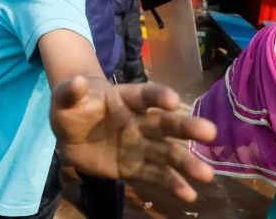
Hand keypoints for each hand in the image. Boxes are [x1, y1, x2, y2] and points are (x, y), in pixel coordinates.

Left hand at [51, 76, 216, 201]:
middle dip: (187, 127)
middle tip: (210, 133)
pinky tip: (189, 194)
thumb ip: (70, 91)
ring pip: (167, 153)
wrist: (69, 133)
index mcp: (127, 99)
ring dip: (187, 163)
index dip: (158, 95)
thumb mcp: (64, 97)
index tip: (171, 100)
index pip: (145, 95)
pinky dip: (172, 184)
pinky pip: (155, 175)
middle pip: (166, 123)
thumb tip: (75, 81)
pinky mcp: (135, 167)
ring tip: (207, 175)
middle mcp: (141, 121)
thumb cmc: (72, 108)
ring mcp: (141, 145)